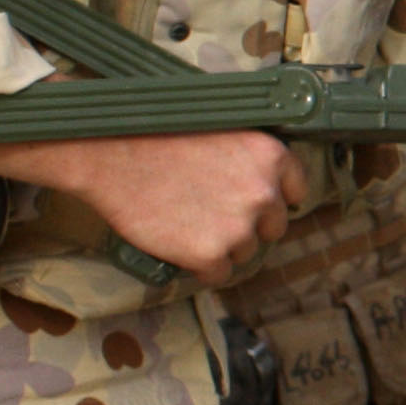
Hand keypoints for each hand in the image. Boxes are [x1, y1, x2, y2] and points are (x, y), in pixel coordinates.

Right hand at [0, 129, 307, 284]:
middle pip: (272, 228)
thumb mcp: (220, 130)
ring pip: (244, 253)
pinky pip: (218, 274)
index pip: (295, 192)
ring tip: (187, 224)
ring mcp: (238, 227)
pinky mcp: (211, 255)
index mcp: (271, 156)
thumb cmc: (157, 134)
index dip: (271, 200)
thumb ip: (248, 157)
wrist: (110, 154)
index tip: (251, 202)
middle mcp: (263, 193)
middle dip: (247, 226)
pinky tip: (180, 247)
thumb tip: (260, 180)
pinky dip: (201, 268)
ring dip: (222, 247)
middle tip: (211, 215)